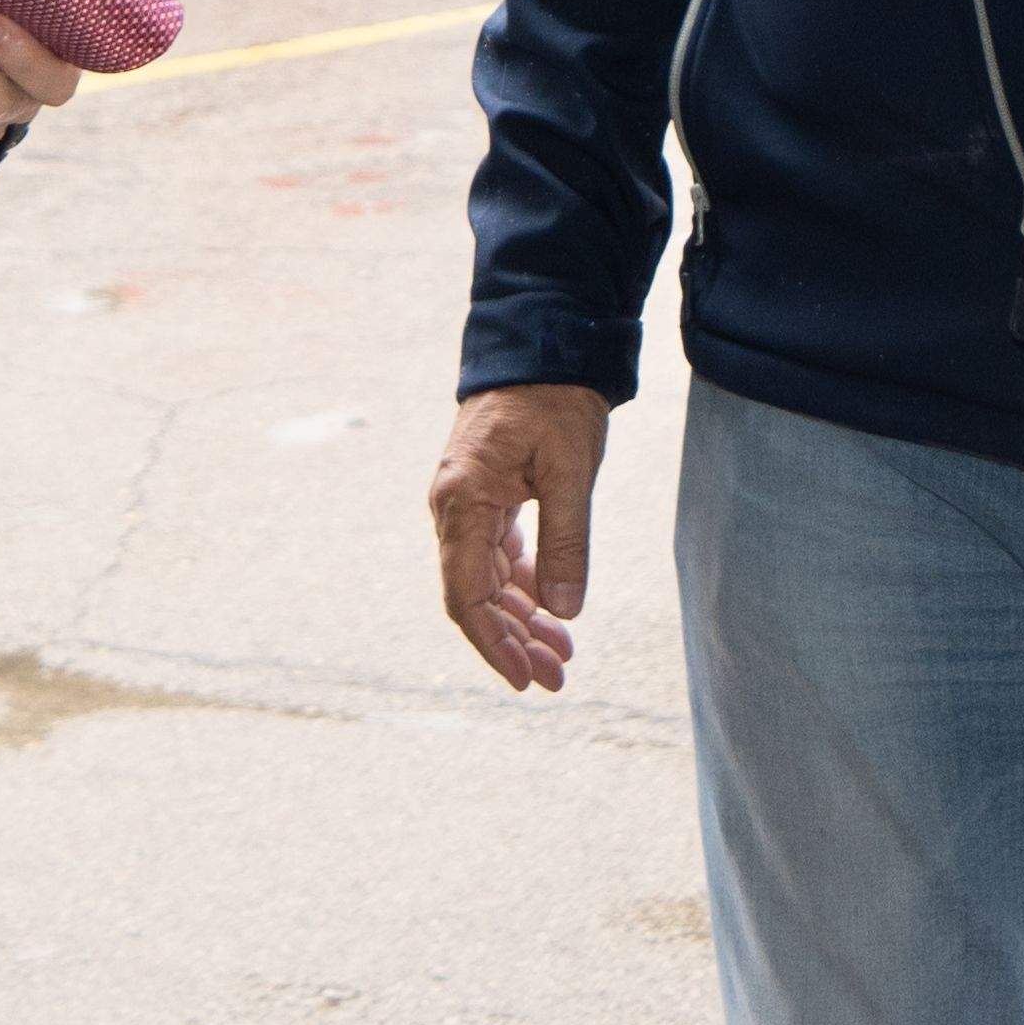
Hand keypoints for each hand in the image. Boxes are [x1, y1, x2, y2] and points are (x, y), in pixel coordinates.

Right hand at [426, 383, 609, 692]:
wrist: (544, 345)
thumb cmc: (555, 401)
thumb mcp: (570, 471)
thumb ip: (566, 542)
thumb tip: (564, 613)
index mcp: (463, 501)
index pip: (467, 595)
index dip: (494, 643)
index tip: (525, 678)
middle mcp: (453, 508)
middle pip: (475, 597)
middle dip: (513, 643)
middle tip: (557, 679)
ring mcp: (466, 504)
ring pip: (486, 582)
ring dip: (521, 621)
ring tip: (561, 657)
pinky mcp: (485, 498)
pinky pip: (496, 558)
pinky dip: (523, 589)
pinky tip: (552, 613)